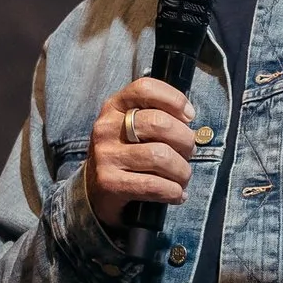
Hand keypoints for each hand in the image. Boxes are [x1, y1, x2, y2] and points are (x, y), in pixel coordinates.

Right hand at [84, 77, 196, 230]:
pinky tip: (177, 193)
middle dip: (185, 140)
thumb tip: (189, 120)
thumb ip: (156, 115)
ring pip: (160, 156)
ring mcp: (106, 155)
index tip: (189, 116)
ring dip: (182, 170)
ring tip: (183, 176)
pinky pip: (153, 185)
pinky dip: (173, 191)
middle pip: (159, 123)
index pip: (145, 88)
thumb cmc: (124, 153)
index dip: (174, 99)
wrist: (93, 191)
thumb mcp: (131, 126)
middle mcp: (106, 127)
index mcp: (114, 106)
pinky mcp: (108, 183)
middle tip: (190, 152)